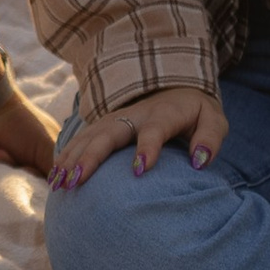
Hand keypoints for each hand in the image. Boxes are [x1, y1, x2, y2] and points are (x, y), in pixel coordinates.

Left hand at [0, 88, 58, 178]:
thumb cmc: (19, 121)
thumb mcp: (47, 146)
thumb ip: (57, 172)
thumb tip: (62, 190)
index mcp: (31, 160)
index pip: (35, 186)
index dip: (31, 184)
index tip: (28, 171)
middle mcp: (10, 162)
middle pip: (11, 186)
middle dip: (8, 173)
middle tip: (3, 155)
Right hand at [49, 83, 227, 191]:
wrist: (176, 86)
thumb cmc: (196, 112)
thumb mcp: (213, 120)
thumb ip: (210, 138)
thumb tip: (200, 162)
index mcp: (164, 114)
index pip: (154, 131)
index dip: (147, 149)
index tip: (139, 171)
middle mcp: (134, 114)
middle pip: (109, 133)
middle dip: (91, 157)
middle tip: (77, 181)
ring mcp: (116, 118)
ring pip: (90, 136)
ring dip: (73, 158)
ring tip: (60, 183)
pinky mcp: (105, 124)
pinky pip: (82, 138)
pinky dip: (67, 154)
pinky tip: (56, 173)